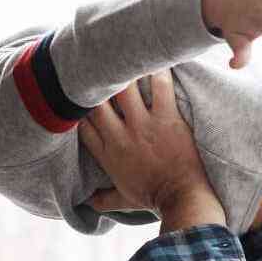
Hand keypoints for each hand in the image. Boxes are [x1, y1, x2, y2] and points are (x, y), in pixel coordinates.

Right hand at [78, 70, 223, 230]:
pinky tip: (158, 57)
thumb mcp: (122, 200)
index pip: (82, 125)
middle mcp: (119, 137)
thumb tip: (87, 204)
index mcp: (107, 154)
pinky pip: (160, 85)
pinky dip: (159, 69)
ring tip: (127, 57)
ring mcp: (142, 125)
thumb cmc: (153, 198)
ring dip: (125, 73)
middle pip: (96, 102)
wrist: (181, 197)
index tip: (85, 100)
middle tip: (102, 69)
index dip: (80, 110)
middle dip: (96, 86)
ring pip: (124, 88)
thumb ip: (102, 200)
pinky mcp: (166, 117)